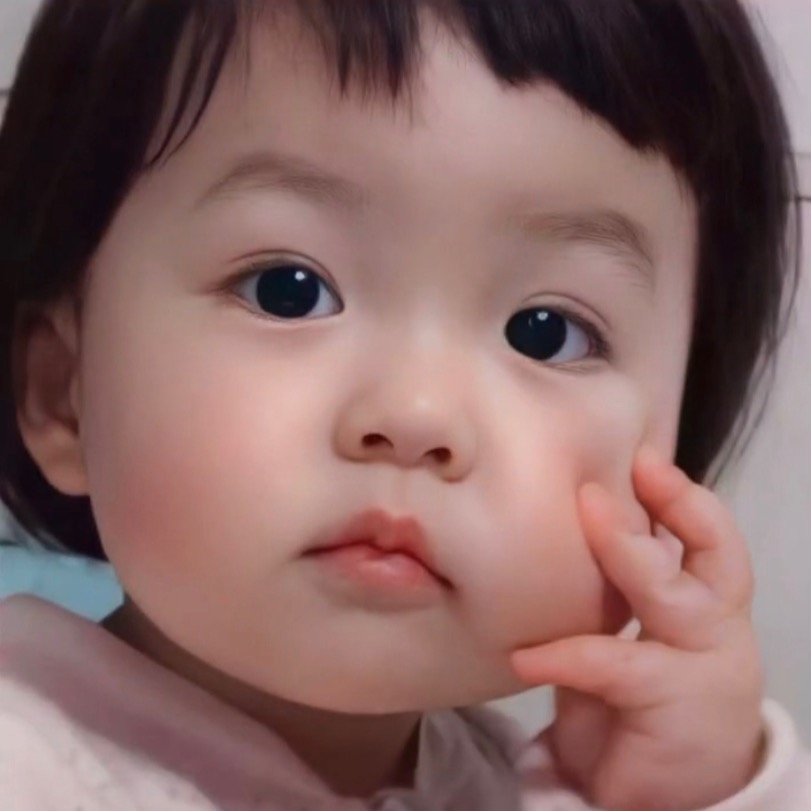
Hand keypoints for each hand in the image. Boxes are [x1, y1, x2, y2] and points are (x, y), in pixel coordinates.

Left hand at [511, 446, 763, 810]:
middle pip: (719, 554)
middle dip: (684, 504)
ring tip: (590, 511)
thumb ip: (613, 589)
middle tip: (642, 465)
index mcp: (705, 604)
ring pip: (678, 597)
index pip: (709, 539)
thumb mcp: (628, 634)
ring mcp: (704, 667)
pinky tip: (525, 654)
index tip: (643, 457)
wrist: (663, 799)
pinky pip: (613, 665)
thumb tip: (563, 524)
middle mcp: (715, 627)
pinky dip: (564, 653)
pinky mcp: (672, 705)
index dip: (682, 496)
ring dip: (633, 551)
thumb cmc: (639, 705)